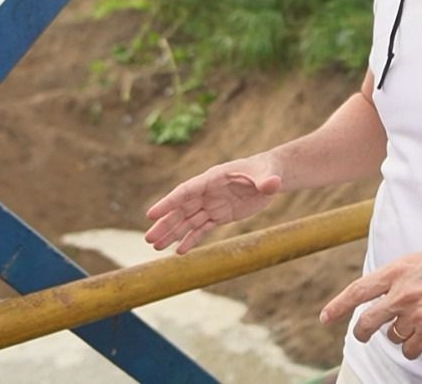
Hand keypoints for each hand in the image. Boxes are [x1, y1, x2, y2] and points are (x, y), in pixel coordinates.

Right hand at [143, 154, 281, 253]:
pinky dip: (191, 240)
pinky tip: (179, 251)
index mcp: (213, 179)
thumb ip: (266, 181)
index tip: (152, 214)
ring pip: (188, 221)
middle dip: (165, 223)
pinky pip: (202, 229)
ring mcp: (212, 205)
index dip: (169, 203)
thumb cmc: (266, 171)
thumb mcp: (268, 175)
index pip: (186, 191)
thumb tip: (273, 184)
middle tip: (148, 238)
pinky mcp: (220, 216)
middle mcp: (208, 192)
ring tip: (156, 246)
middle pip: (181, 209)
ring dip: (172, 233)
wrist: (270, 176)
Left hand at [319, 245, 421, 359]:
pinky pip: (411, 349)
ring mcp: (416, 315)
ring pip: (392, 336)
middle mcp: (402, 293)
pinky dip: (416, 346)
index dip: (338, 306)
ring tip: (420, 321)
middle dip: (362, 331)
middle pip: (367, 321)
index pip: (358, 291)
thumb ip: (401, 276)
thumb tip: (386, 293)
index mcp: (399, 270)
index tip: (326, 317)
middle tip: (363, 334)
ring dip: (401, 333)